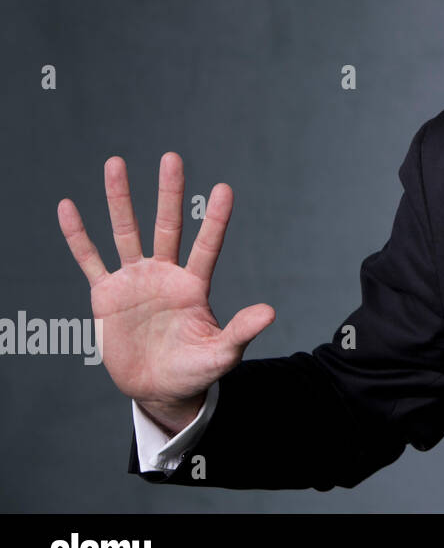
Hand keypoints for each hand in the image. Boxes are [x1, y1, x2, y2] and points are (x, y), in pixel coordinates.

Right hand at [58, 153, 274, 433]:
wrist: (159, 390)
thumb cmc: (196, 371)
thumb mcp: (221, 353)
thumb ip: (241, 331)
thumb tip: (270, 311)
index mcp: (194, 286)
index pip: (207, 245)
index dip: (215, 219)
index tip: (224, 188)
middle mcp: (165, 275)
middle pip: (167, 226)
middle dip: (169, 193)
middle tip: (172, 157)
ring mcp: (135, 281)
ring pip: (126, 232)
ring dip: (120, 199)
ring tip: (115, 163)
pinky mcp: (106, 296)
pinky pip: (89, 260)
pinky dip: (78, 236)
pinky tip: (69, 207)